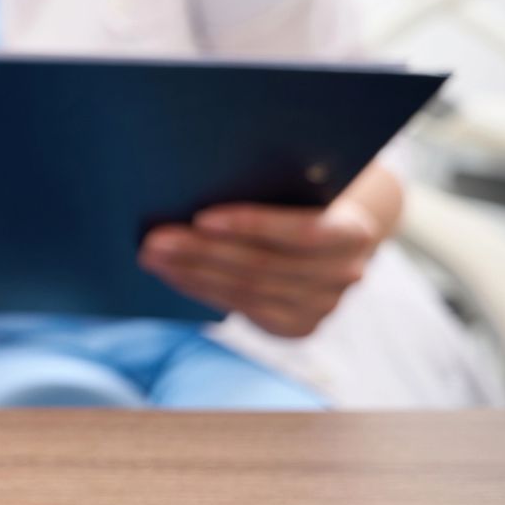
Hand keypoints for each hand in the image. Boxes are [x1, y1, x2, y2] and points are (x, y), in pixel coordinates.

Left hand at [138, 197, 386, 338]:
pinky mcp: (299, 326)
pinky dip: (202, 289)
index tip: (201, 217)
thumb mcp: (299, 185)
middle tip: (155, 239)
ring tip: (152, 256)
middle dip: (202, 251)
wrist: (336, 236)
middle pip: (262, 265)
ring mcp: (323, 305)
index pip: (302, 231)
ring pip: (246, 289)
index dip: (251, 225)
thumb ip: (269, 184)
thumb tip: (198, 177)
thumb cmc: (304, 196)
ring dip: (192, 273)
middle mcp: (344, 273)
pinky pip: (242, 307)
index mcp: (351, 232)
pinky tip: (174, 275)